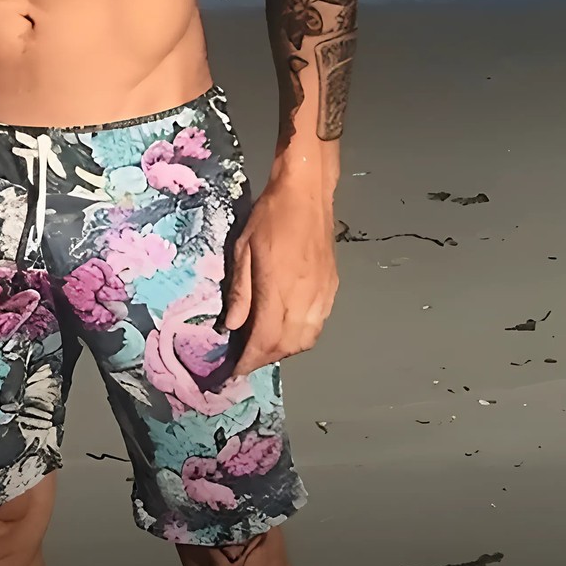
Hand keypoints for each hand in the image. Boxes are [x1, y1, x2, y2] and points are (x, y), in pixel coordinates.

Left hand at [222, 181, 338, 379]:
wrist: (307, 193)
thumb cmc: (270, 216)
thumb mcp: (243, 248)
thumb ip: (240, 290)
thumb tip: (233, 325)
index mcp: (279, 288)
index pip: (265, 338)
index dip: (250, 360)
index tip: (235, 372)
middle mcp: (305, 298)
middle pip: (288, 345)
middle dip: (266, 359)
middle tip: (246, 360)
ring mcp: (322, 294)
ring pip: (306, 339)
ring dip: (284, 351)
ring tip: (264, 348)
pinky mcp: (333, 288)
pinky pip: (318, 324)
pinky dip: (301, 337)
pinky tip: (287, 330)